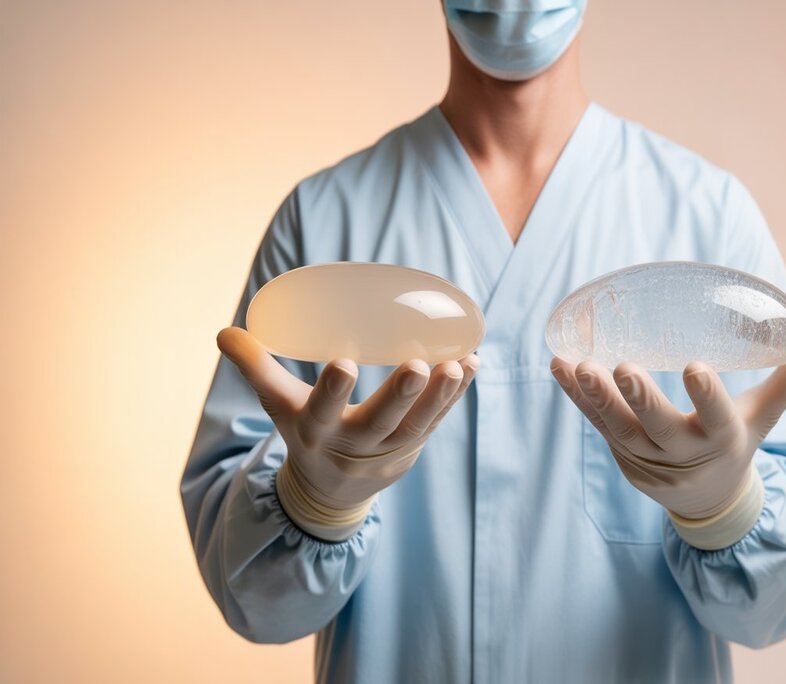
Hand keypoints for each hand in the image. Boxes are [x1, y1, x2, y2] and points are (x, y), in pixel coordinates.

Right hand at [217, 326, 478, 538]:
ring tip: (457, 366)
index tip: (343, 363)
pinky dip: (457, 395)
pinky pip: (439, 419)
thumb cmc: (306, 432)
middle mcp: (355, 444)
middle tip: (417, 368)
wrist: (333, 490)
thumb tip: (226, 331)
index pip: (322, 412)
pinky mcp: (415, 446)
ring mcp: (390, 450)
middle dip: (400, 397)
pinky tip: (472, 364)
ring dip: (440, 396)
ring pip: (418, 425)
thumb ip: (256, 367)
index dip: (332, 392)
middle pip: (380, 423)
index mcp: (317, 432)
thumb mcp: (278, 407)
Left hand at [550, 350, 785, 520]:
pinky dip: (575, 397)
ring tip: (580, 367)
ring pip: (619, 430)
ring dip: (597, 399)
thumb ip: (783, 386)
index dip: (707, 397)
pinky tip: (559, 366)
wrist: (704, 500)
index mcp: (721, 441)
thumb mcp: (760, 421)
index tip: (697, 368)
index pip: (716, 420)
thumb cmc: (735, 446)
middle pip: (658, 429)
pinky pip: (595, 423)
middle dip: (640, 400)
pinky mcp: (620, 454)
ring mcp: (646, 458)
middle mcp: (681, 453)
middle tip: (622, 367)